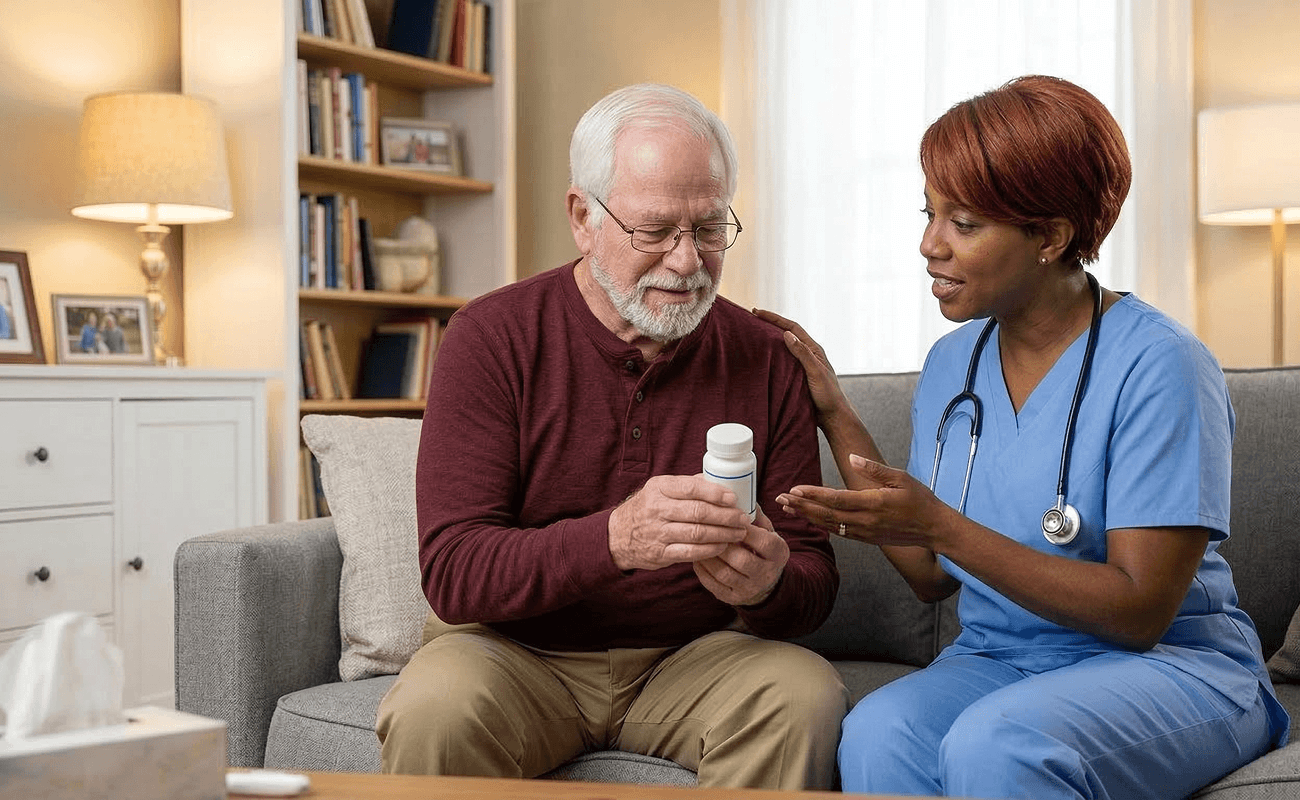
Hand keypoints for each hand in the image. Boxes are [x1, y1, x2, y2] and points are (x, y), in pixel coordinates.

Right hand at [609, 474, 750, 570]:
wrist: (618, 535)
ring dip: (723, 534)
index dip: (715, 493)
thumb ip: (687, 485)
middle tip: (742, 518)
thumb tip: (719, 481)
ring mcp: (657, 532)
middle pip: (698, 512)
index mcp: (659, 488)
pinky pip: (690, 552)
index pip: (691, 488)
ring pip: (697, 533)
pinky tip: (722, 546)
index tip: (733, 498)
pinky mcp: (659, 553)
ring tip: (739, 532)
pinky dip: (710, 549)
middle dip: (726, 516)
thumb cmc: (648, 508)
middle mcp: (656, 509)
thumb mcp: (660, 489)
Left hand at [693, 506, 788, 605]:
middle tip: (706, 529)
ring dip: (708, 556)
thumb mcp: (766, 530)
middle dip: (721, 543)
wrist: (765, 582)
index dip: (742, 528)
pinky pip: (713, 584)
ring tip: (697, 541)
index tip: (727, 516)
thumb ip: (754, 513)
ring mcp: (749, 589)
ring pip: (724, 573)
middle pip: (741, 559)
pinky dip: (702, 569)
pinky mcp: (733, 598)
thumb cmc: (761, 547)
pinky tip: (696, 555)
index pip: (761, 540)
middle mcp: (766, 574)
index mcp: (778, 553)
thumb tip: (738, 491)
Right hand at [751, 308, 851, 427]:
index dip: (774, 318)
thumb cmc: (828, 395)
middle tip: (753, 317)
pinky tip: (763, 357)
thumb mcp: (815, 372)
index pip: (792, 328)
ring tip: (755, 333)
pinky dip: (772, 354)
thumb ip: (802, 353)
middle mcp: (808, 354)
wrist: (832, 416)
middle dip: (770, 324)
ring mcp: (802, 365)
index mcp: (813, 349)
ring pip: (784, 347)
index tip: (757, 312)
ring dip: (770, 338)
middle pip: (787, 333)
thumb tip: (787, 334)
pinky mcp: (797, 376)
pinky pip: (782, 360)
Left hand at [776, 455, 950, 548]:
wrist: (934, 529)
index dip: (813, 494)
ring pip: (829, 525)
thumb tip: (852, 458)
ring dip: (807, 516)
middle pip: (826, 514)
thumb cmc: (920, 500)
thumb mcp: (901, 478)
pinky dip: (821, 525)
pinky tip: (810, 518)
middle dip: (801, 506)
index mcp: (873, 504)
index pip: (836, 499)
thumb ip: (875, 469)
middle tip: (780, 499)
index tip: (794, 489)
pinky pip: (839, 532)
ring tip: (787, 508)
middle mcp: (866, 521)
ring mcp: (865, 532)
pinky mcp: (866, 538)